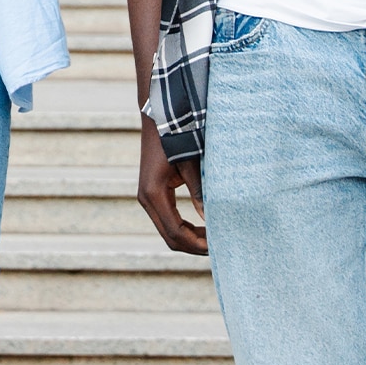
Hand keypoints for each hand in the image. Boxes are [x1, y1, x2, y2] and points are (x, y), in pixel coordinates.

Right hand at [137, 122, 207, 253]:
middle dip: (194, 246)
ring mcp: (147, 197)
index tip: (218, 246)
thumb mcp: (191, 165)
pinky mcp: (152, 194)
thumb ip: (200, 193)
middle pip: (170, 237)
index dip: (197, 244)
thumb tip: (212, 220)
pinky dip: (183, 229)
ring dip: (189, 238)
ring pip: (167, 231)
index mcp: (154, 193)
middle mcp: (146, 199)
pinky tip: (201, 226)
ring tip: (213, 238)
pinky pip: (166, 221)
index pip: (176, 232)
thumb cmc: (176, 138)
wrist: (159, 118)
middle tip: (218, 246)